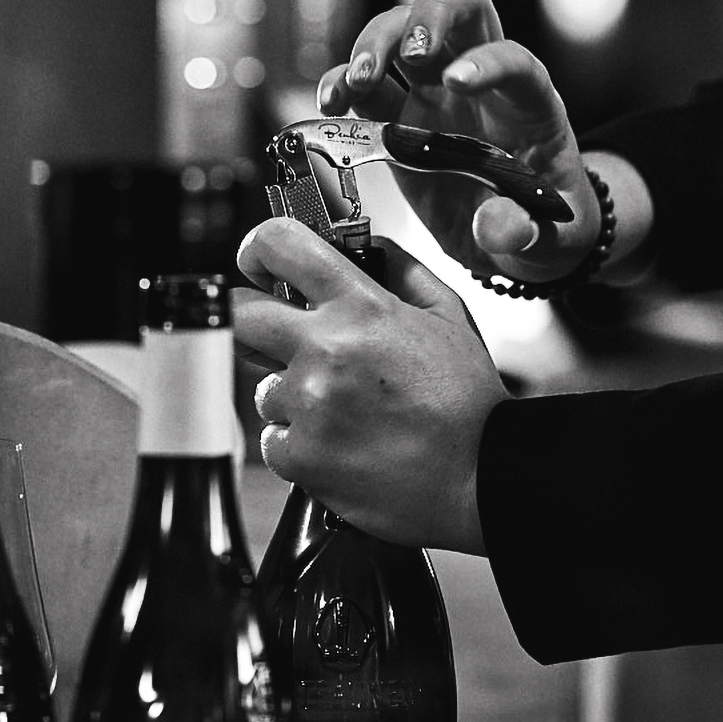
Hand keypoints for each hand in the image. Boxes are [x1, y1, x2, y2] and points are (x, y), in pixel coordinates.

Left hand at [232, 217, 505, 555]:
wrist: (482, 477)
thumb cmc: (468, 400)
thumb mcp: (449, 314)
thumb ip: (401, 269)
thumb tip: (364, 244)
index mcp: (361, 305)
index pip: (279, 245)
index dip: (257, 250)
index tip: (259, 267)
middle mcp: (326, 347)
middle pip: (241, 316)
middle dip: (255, 326)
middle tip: (283, 345)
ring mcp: (308, 403)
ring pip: (264, 389)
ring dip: (293, 400)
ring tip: (347, 416)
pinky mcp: (299, 454)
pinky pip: (273, 441)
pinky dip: (300, 446)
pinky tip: (344, 448)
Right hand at [316, 0, 600, 283]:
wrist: (512, 239)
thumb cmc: (540, 226)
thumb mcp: (547, 242)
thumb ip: (523, 231)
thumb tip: (496, 226)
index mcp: (528, 106)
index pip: (515, 62)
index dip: (488, 61)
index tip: (458, 81)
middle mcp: (480, 85)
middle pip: (461, 9)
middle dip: (429, 16)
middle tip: (407, 54)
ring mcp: (434, 95)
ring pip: (403, 32)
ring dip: (374, 43)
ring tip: (355, 81)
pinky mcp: (397, 118)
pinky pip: (365, 85)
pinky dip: (341, 83)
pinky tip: (329, 105)